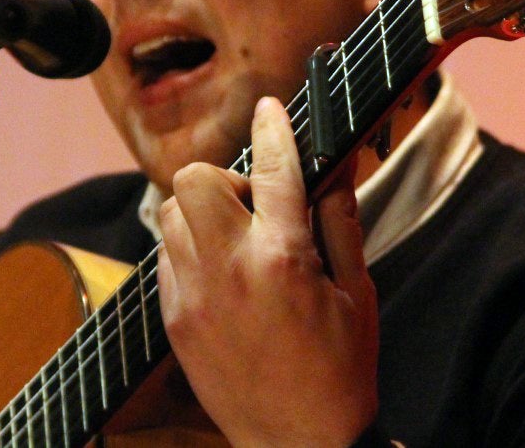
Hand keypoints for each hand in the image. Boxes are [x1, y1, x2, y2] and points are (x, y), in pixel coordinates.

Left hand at [157, 96, 378, 446]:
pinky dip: (189, 248)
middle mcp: (229, 268)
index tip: (269, 110)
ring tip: (236, 239)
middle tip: (256, 208)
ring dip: (201, 211)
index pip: (273, 169)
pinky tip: (221, 272)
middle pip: (193, 178)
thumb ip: (340, 223)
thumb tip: (334, 167)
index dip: (272, 128)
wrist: (297, 446)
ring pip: (169, 212)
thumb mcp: (358, 293)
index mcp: (283, 258)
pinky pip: (166, 254)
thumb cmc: (340, 372)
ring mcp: (194, 294)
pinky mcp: (174, 318)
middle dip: (224, 179)